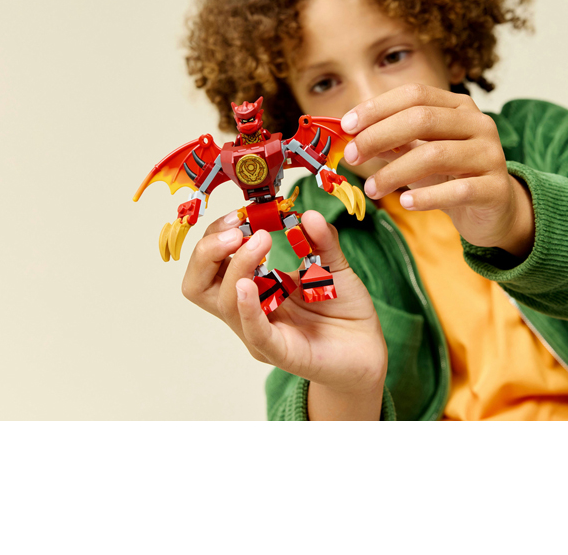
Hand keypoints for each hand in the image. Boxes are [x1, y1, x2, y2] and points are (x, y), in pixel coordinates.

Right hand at [180, 209, 387, 401]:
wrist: (368, 346)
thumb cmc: (343, 307)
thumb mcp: (332, 263)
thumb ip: (321, 239)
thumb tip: (307, 214)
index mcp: (253, 287)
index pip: (211, 263)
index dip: (216, 237)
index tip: (238, 215)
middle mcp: (248, 311)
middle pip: (199, 285)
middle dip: (208, 252)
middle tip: (235, 230)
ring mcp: (261, 333)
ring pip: (224, 304)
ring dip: (237, 266)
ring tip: (260, 240)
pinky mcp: (281, 352)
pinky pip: (255, 332)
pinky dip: (247, 308)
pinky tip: (247, 286)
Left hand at [341, 83, 534, 257]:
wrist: (494, 210)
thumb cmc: (451, 176)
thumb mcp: (419, 154)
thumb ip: (392, 142)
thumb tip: (352, 136)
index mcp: (458, 107)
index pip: (414, 94)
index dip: (377, 107)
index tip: (347, 126)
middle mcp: (478, 123)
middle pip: (422, 119)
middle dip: (379, 136)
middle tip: (352, 157)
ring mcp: (490, 155)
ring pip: (435, 155)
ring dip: (395, 172)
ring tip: (372, 189)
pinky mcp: (496, 188)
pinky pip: (457, 190)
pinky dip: (427, 197)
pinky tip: (405, 203)